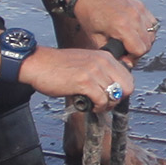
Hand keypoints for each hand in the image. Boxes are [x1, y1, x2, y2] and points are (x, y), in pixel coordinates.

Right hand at [18, 45, 138, 107]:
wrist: (37, 63)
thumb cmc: (57, 66)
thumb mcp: (85, 63)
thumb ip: (100, 71)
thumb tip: (112, 88)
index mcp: (105, 57)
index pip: (128, 77)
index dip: (121, 91)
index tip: (110, 96)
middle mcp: (102, 62)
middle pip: (127, 87)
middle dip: (117, 99)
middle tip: (104, 103)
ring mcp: (94, 71)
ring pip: (115, 95)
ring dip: (105, 105)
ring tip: (93, 104)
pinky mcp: (84, 82)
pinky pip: (102, 100)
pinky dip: (96, 107)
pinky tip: (86, 105)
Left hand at [67, 0, 158, 65]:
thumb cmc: (89, 14)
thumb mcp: (96, 38)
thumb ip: (112, 52)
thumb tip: (124, 62)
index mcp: (122, 25)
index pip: (140, 50)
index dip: (132, 58)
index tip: (124, 57)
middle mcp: (134, 16)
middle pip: (148, 44)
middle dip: (138, 51)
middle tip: (126, 50)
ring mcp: (139, 9)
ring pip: (152, 34)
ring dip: (143, 40)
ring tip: (130, 40)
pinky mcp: (140, 5)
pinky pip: (152, 23)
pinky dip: (146, 30)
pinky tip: (135, 31)